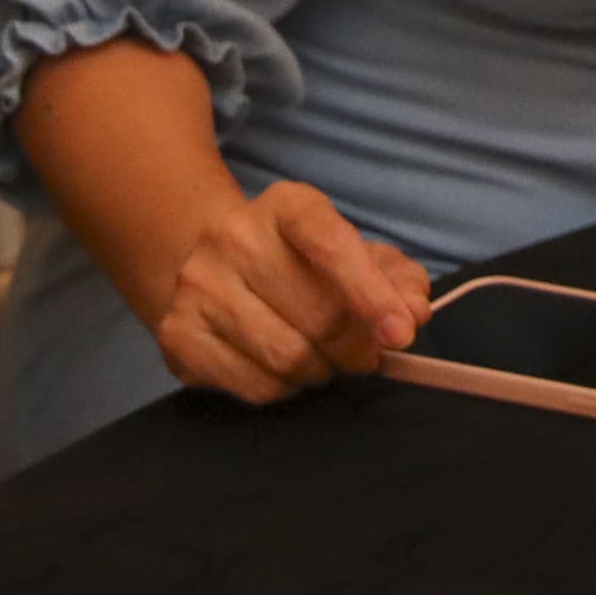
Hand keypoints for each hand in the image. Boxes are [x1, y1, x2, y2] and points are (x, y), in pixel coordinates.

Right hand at [144, 180, 429, 406]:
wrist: (205, 262)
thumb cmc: (296, 260)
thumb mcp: (354, 251)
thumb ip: (397, 277)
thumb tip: (416, 311)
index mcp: (289, 205)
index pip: (335, 247)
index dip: (373, 296)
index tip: (401, 334)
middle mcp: (236, 237)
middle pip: (318, 315)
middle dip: (356, 347)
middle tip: (367, 357)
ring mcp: (199, 286)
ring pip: (286, 356)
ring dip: (323, 371)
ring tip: (327, 362)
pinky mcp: (178, 334)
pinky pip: (254, 385)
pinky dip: (286, 389)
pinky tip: (288, 371)